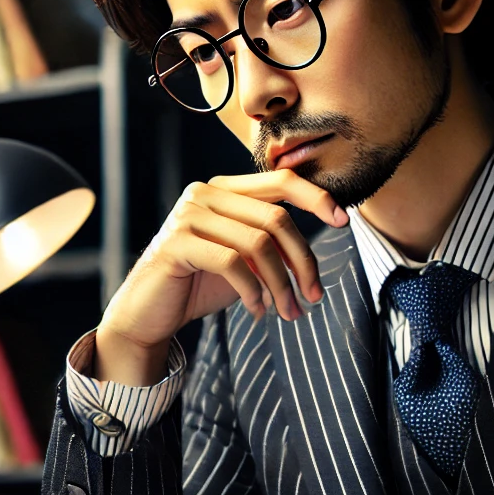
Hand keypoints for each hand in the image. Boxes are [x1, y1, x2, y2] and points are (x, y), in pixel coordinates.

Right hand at [94, 171, 346, 384]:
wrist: (150, 313)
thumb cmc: (199, 284)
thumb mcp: (244, 261)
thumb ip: (271, 245)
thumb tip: (314, 254)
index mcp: (224, 189)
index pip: (280, 180)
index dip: (316, 198)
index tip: (344, 221)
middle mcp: (204, 194)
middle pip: (276, 218)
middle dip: (303, 261)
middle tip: (314, 296)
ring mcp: (188, 215)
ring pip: (258, 244)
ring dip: (282, 284)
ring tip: (289, 312)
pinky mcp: (177, 243)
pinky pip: (232, 263)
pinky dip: (253, 291)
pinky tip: (258, 310)